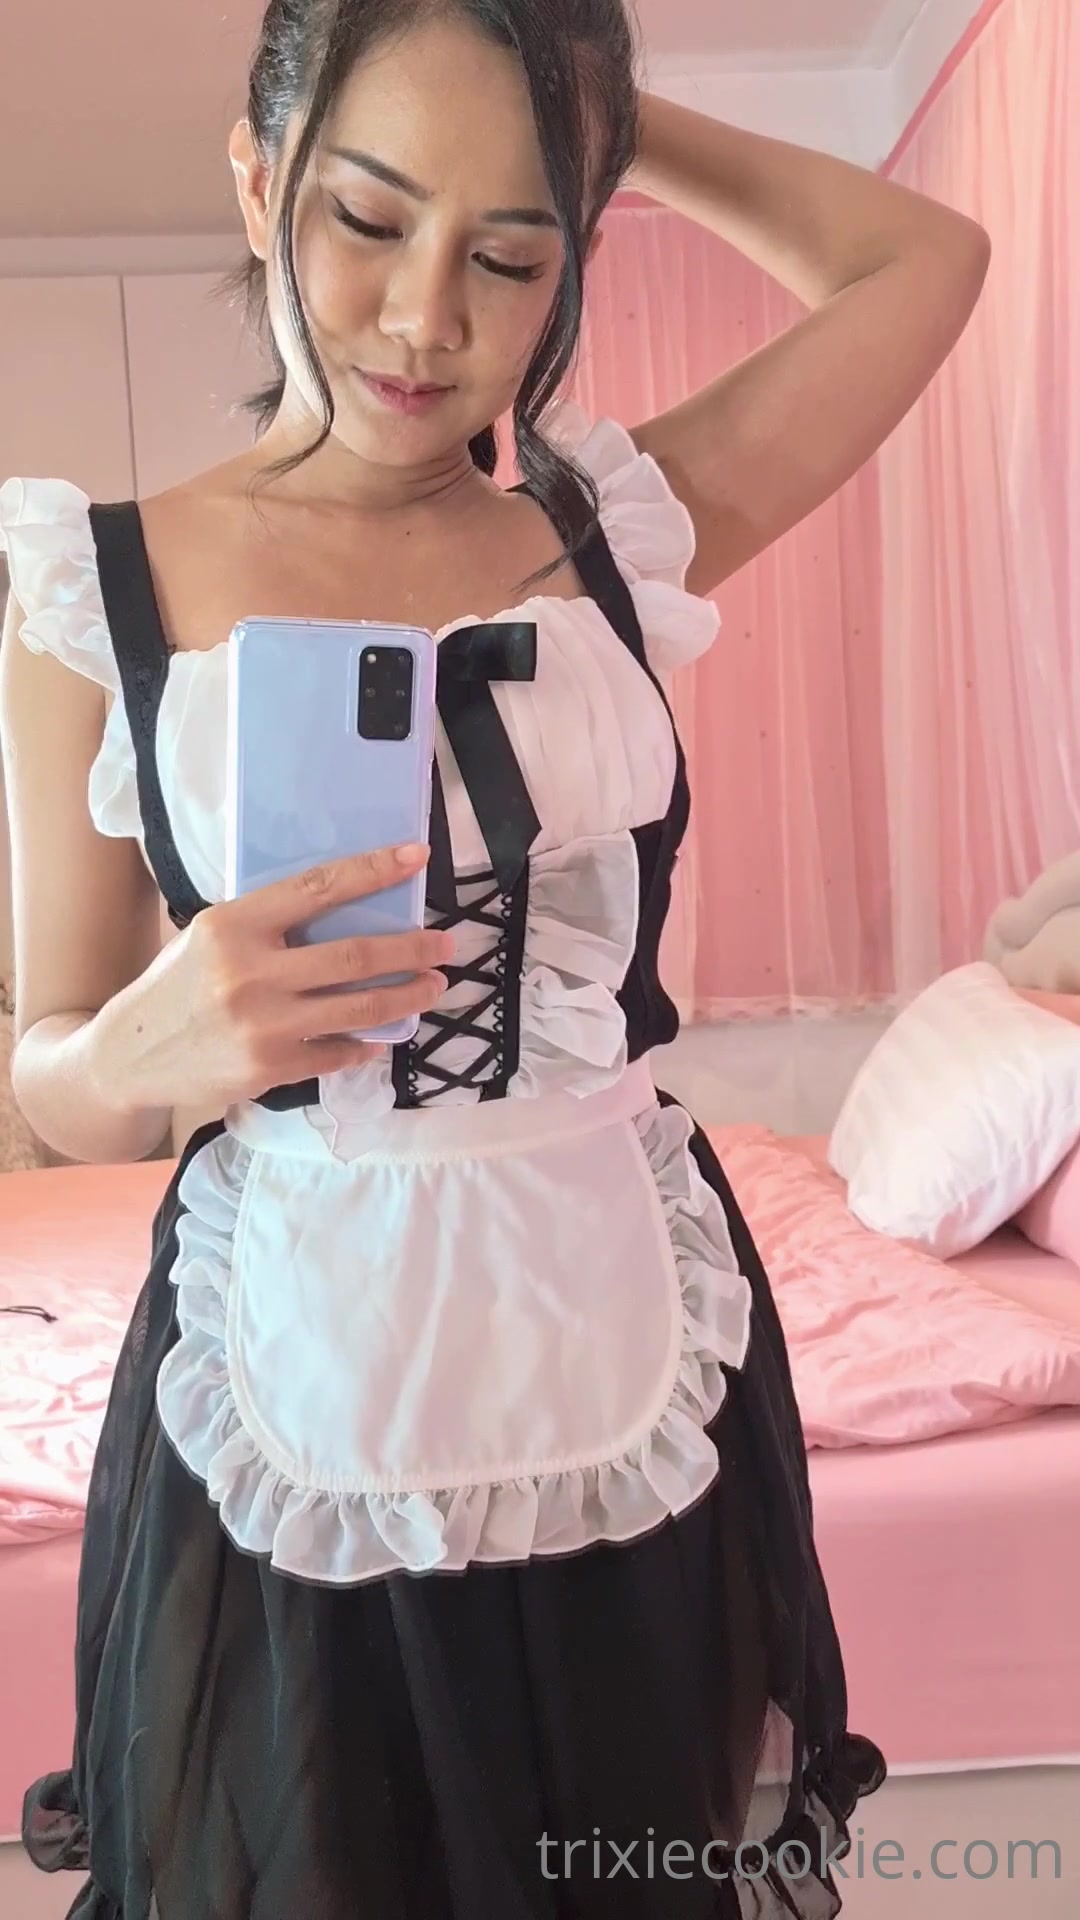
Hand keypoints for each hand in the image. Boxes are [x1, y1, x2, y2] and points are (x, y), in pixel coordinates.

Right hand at [94, 843, 450, 1114]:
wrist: (131, 1053)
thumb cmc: (178, 985)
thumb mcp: (209, 936)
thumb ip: (266, 924)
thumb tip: (343, 908)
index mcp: (235, 924)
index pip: (318, 889)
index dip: (373, 871)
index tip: (415, 858)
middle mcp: (250, 972)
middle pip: (355, 954)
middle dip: (411, 949)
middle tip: (445, 944)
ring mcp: (262, 1024)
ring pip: (358, 1006)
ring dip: (406, 996)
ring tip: (432, 986)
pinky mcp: (269, 1067)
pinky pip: (336, 1051)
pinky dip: (366, 1042)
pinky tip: (383, 1035)